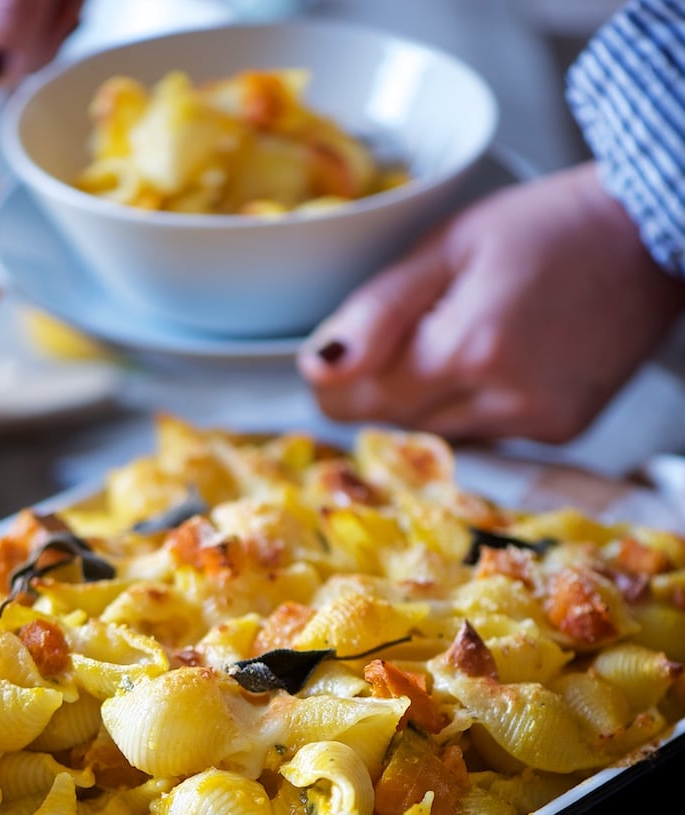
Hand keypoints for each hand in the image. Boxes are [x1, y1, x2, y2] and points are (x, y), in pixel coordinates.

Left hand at [297, 162, 684, 442]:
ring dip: (432, 396)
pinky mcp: (560, 432)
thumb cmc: (549, 225)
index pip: (355, 403)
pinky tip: (505, 359)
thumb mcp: (448, 244)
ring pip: (436, 434)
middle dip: (389, 381)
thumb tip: (318, 366)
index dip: (341, 378)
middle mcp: (502, 399)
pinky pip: (484, 436)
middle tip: (423, 326)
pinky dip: (477, 406)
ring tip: (471, 335)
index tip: (352, 350)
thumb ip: (377, 311)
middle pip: (394, 421)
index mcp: (466, 348)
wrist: (650, 232)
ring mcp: (535, 423)